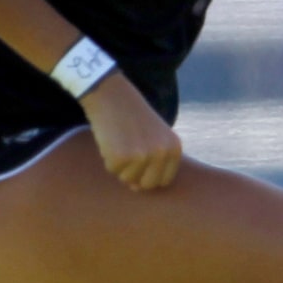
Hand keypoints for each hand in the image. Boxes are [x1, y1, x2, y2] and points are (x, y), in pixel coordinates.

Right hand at [81, 71, 182, 190]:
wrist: (112, 94)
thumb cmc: (133, 115)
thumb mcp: (156, 134)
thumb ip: (155, 162)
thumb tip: (138, 188)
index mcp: (174, 148)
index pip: (164, 181)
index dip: (149, 176)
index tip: (140, 163)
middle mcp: (162, 153)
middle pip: (147, 185)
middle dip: (135, 175)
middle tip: (127, 153)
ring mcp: (142, 156)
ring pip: (127, 179)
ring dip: (120, 165)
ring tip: (120, 142)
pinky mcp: (121, 157)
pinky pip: (112, 170)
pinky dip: (108, 158)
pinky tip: (111, 139)